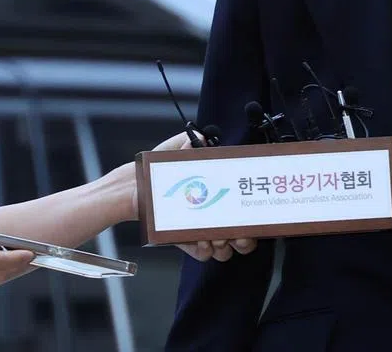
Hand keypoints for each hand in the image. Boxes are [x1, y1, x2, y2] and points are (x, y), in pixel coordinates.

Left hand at [146, 131, 247, 262]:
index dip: (256, 213)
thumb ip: (192, 143)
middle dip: (246, 238)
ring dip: (226, 244)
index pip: (246, 206)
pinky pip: (202, 254)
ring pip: (226, 248)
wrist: (134, 187)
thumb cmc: (159, 170)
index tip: (255, 212)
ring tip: (218, 237)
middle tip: (239, 233)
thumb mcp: (178, 151)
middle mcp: (215, 214)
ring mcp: (202, 229)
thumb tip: (203, 138)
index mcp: (220, 193)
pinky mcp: (186, 241)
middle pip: (243, 235)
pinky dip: (205, 250)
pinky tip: (202, 241)